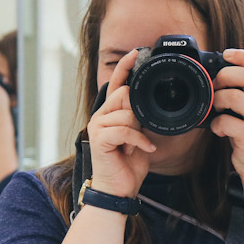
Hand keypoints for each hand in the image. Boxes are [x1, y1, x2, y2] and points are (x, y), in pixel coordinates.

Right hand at [86, 50, 153, 198]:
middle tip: (138, 134)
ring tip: (135, 147)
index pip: (116, 84)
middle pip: (124, 95)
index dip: (124, 67)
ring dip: (138, 132)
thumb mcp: (138, 136)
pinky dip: (139, 141)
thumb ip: (139, 118)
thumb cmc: (127, 166)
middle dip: (138, 114)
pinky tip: (143, 149)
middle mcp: (100, 116)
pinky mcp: (100, 139)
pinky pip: (126, 129)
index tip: (135, 53)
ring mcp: (97, 126)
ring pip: (127, 113)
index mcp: (109, 113)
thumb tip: (145, 104)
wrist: (118, 191)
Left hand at [211, 49, 243, 178]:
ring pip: (236, 97)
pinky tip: (217, 128)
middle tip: (215, 84)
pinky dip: (216, 123)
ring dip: (218, 99)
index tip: (225, 53)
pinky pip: (228, 122)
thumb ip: (243, 93)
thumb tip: (216, 75)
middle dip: (226, 75)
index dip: (243, 56)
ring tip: (215, 107)